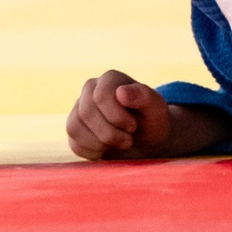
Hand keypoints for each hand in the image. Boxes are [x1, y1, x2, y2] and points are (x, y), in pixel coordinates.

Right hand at [67, 70, 183, 160]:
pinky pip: (73, 143)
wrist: (146, 140)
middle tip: (128, 140)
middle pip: (86, 112)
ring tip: (119, 144)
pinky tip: (108, 149)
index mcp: (110, 79)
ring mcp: (79, 108)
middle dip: (110, 133)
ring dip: (100, 143)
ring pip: (74, 127)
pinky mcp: (75, 128)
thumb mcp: (157, 110)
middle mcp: (90, 89)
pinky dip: (92, 152)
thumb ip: (144, 97)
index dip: (117, 117)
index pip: (101, 96)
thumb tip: (121, 92)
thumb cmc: (152, 121)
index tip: (133, 126)